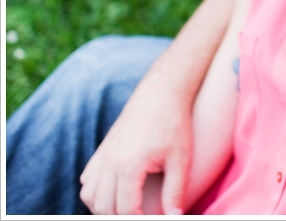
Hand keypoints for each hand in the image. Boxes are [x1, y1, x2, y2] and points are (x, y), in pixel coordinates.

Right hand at [79, 75, 191, 214]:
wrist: (161, 94)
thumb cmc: (173, 124)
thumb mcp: (181, 158)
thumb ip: (176, 191)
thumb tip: (175, 216)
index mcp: (129, 166)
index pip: (125, 210)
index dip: (138, 220)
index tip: (151, 219)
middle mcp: (110, 163)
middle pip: (103, 207)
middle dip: (119, 217)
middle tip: (140, 215)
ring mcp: (103, 156)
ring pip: (89, 196)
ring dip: (104, 208)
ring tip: (127, 210)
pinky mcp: (102, 150)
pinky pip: (88, 180)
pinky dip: (96, 193)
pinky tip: (115, 193)